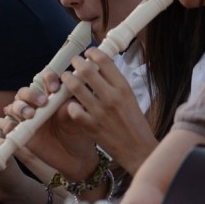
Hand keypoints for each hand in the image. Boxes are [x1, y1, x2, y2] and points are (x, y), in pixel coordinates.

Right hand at [2, 71, 98, 182]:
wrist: (75, 159)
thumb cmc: (79, 135)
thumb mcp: (78, 120)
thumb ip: (70, 108)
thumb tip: (65, 98)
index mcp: (52, 96)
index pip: (46, 80)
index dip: (48, 80)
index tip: (55, 88)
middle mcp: (37, 105)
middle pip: (26, 92)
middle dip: (31, 94)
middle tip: (42, 103)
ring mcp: (27, 118)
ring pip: (14, 106)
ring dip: (19, 107)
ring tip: (30, 116)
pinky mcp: (20, 133)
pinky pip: (8, 126)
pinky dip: (7, 125)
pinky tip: (13, 127)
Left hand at [59, 48, 157, 174]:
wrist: (139, 150)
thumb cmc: (134, 123)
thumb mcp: (129, 97)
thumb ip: (115, 83)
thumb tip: (100, 65)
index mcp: (123, 88)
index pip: (104, 61)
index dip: (92, 53)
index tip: (88, 53)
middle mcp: (112, 97)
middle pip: (86, 70)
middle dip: (76, 62)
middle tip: (73, 63)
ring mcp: (100, 112)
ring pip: (75, 87)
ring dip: (67, 79)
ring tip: (66, 78)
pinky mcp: (92, 126)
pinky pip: (73, 110)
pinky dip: (70, 105)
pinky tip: (71, 104)